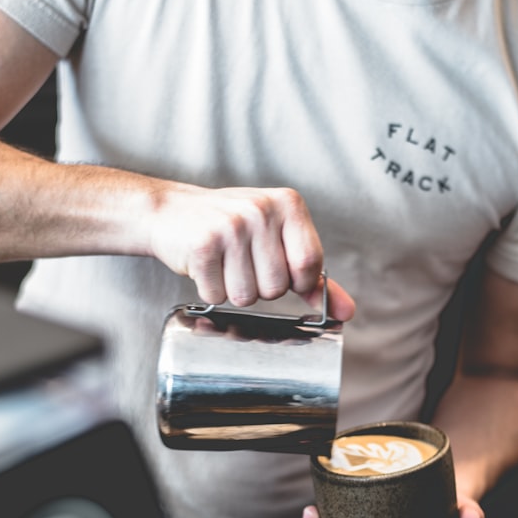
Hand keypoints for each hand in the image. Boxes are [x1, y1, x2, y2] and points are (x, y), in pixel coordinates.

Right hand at [149, 183, 354, 319]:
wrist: (170, 212)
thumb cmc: (231, 228)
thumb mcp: (277, 241)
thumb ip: (314, 278)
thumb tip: (347, 313)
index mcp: (288, 204)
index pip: (309, 265)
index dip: (294, 280)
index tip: (276, 266)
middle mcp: (262, 210)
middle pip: (277, 288)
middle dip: (259, 286)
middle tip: (241, 262)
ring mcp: (231, 226)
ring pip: (247, 297)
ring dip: (233, 290)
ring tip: (223, 264)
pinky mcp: (203, 245)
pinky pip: (218, 295)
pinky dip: (210, 289)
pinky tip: (205, 266)